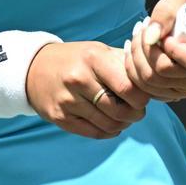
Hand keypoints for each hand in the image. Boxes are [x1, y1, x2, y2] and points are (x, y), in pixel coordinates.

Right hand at [26, 41, 148, 139]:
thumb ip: (124, 62)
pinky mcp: (60, 118)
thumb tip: (152, 77)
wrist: (33, 68)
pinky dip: (108, 132)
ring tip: (123, 116)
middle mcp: (79, 79)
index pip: (129, 88)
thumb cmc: (75, 59)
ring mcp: (67, 100)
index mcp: (93, 59)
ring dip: (123, 124)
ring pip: (109, 124)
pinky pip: (94, 133)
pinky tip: (110, 124)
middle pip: (120, 110)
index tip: (143, 96)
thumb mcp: (98, 51)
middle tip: (136, 110)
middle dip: (135, 114)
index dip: (142, 98)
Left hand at [125, 0, 185, 101]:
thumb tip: (150, 36)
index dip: (172, 49)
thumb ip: (165, 13)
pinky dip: (134, 70)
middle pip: (166, 74)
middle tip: (140, 30)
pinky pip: (148, 89)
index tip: (166, 35)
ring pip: (152, 83)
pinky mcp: (175, 91)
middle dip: (145, 50)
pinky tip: (133, 52)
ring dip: (135, 58)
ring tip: (136, 37)